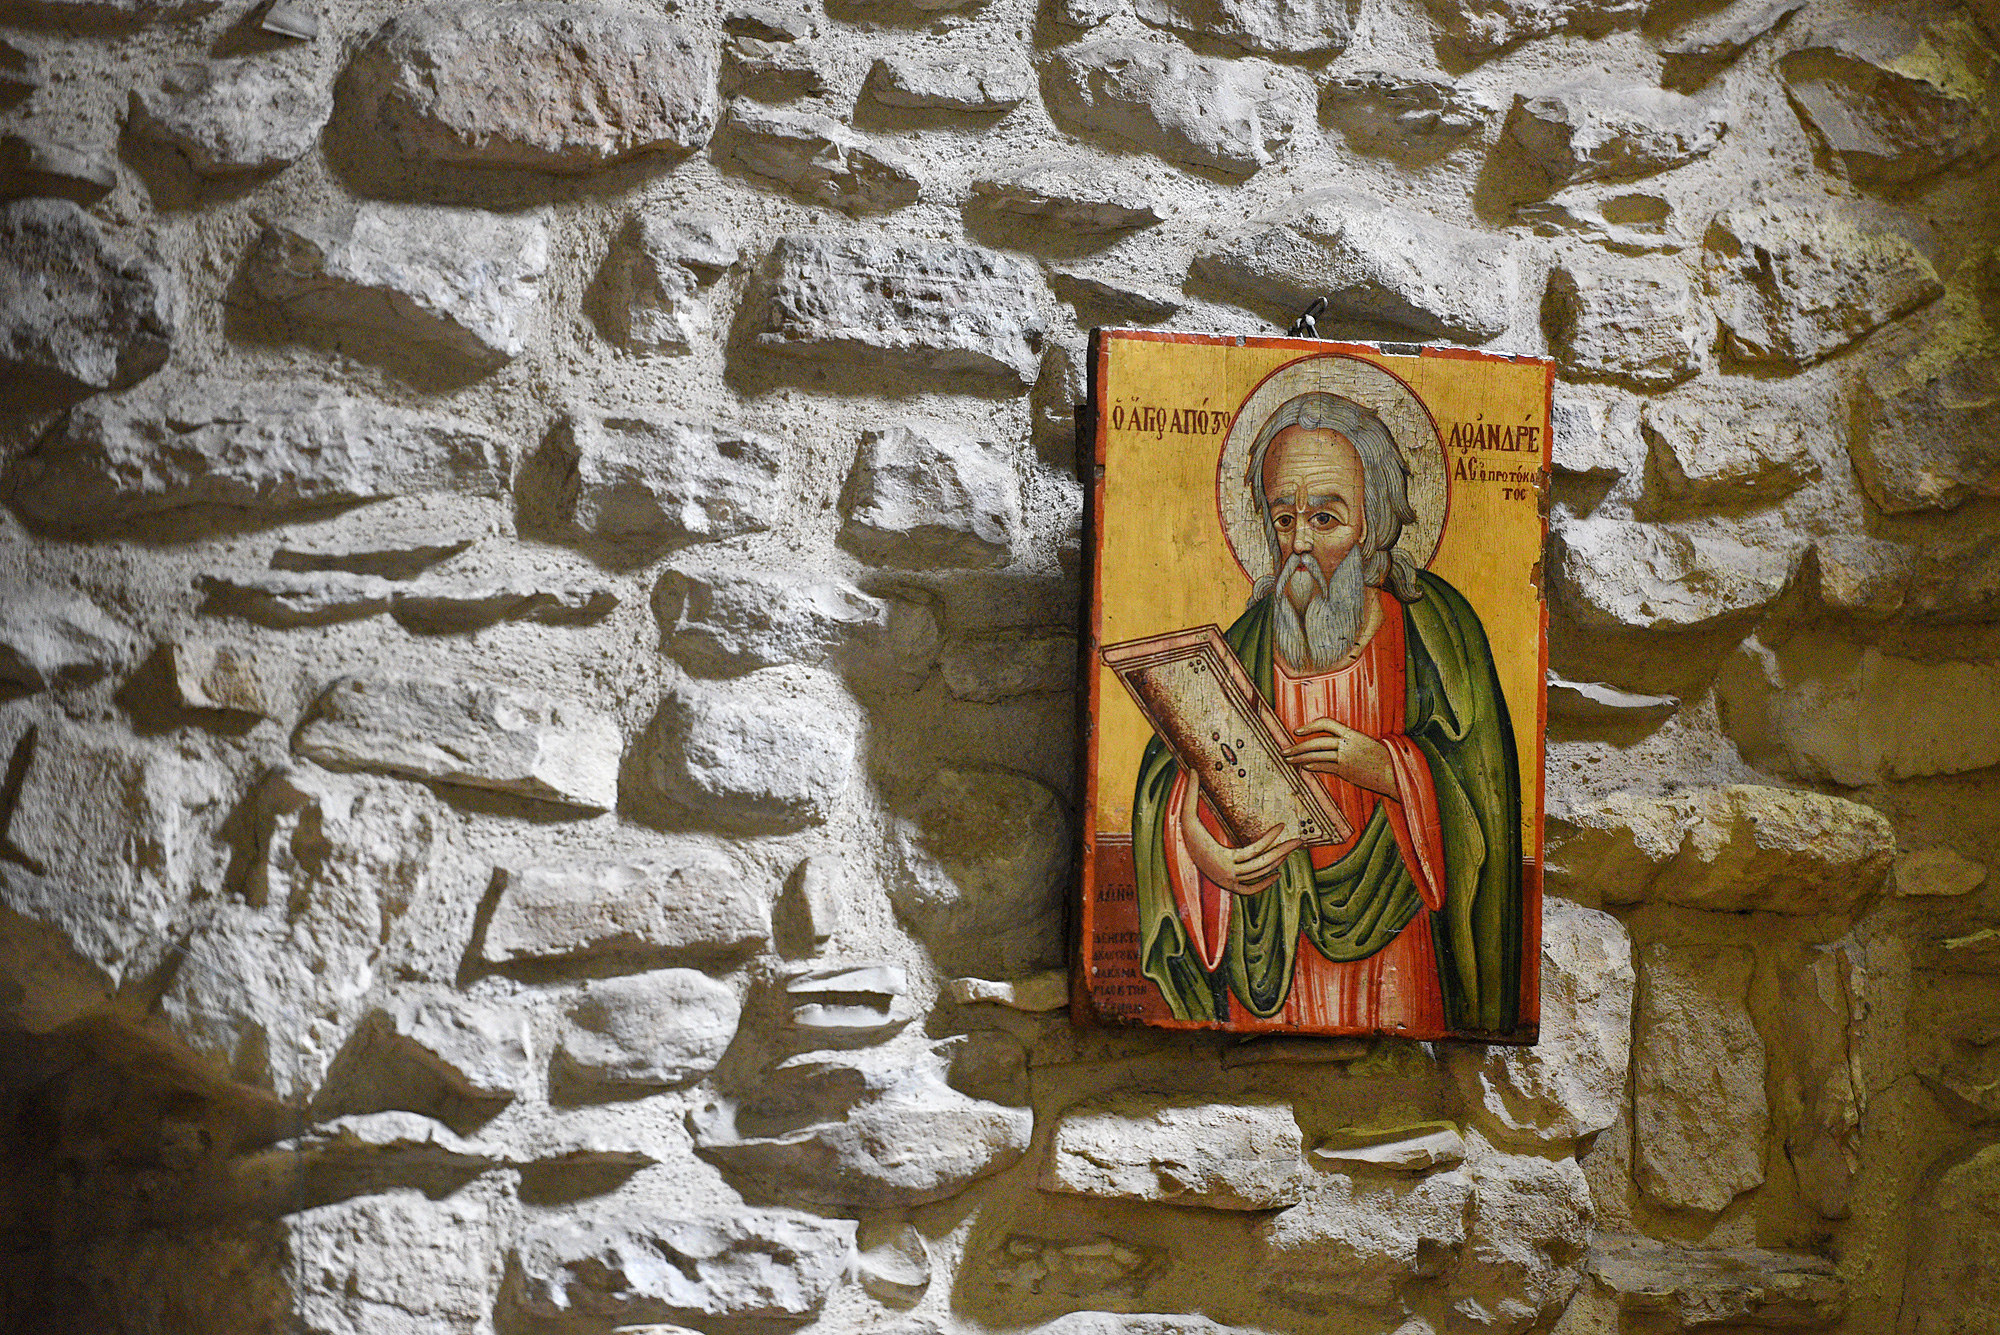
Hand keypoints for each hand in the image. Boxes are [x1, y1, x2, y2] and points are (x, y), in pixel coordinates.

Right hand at [1179, 795, 1300, 894]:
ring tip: (1289, 850)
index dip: (1269, 838)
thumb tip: (1193, 770)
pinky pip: (1250, 890)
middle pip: (1262, 864)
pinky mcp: (1229, 886)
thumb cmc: (1186, 835)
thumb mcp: (1186, 816)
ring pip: (1259, 875)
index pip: (1253, 849)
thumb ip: (1190, 793)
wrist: (1179, 858)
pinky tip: (1276, 874)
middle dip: (1283, 852)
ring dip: (1276, 863)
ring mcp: (1229, 882)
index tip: (1282, 826)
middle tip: (1299, 841)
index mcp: (1222, 858)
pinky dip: (1263, 884)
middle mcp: (1228, 873)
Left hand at [1282, 717, 1397, 797]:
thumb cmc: (1382, 758)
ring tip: (1289, 760)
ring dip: (1300, 758)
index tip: (1297, 731)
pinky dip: (1314, 766)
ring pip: (1317, 755)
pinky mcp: (1346, 771)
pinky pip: (1326, 767)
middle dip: (1297, 746)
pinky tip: (1305, 767)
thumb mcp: (1366, 744)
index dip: (1310, 726)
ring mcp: (1346, 758)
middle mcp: (1347, 744)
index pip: (1326, 723)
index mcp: (1352, 733)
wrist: (1394, 773)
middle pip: (1316, 742)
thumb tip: (1331, 744)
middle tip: (1284, 751)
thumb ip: (1348, 742)